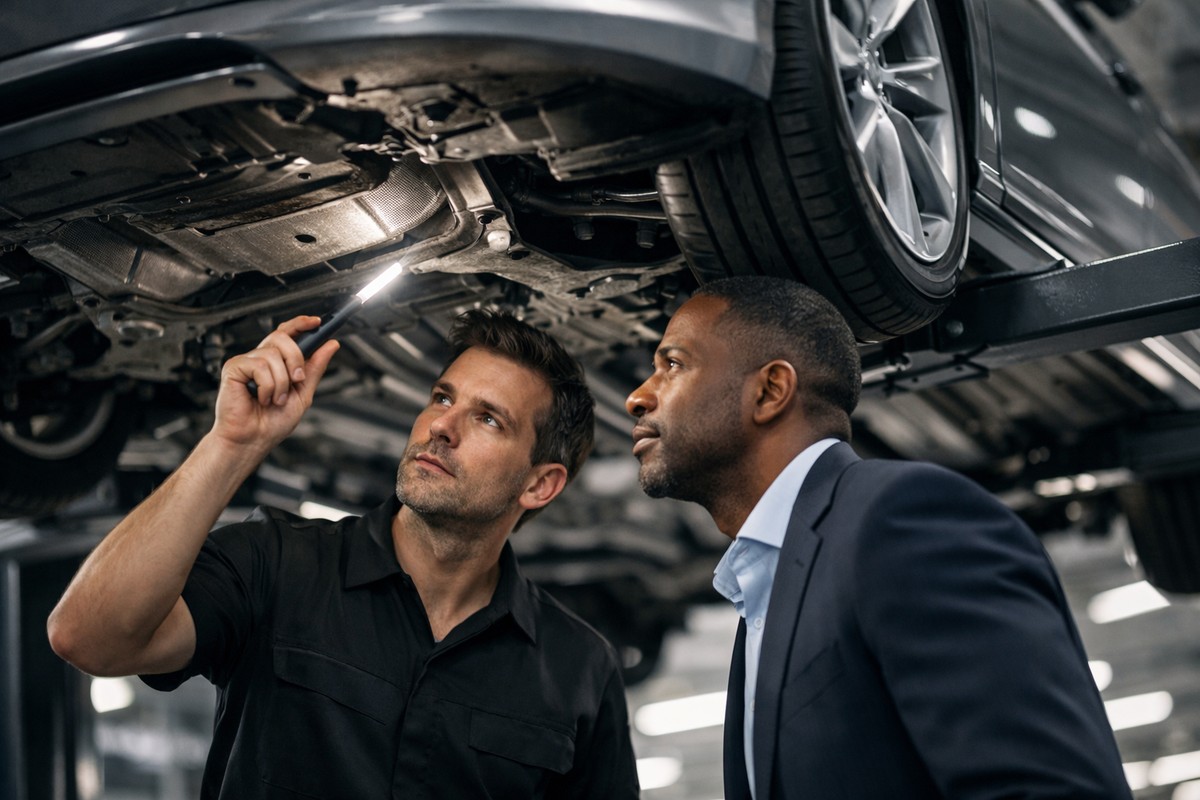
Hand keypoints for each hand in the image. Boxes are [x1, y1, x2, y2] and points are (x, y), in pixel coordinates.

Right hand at [212, 316, 339, 449]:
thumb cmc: (272, 422)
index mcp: (277, 362)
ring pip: (273, 355)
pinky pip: (259, 366)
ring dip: (281, 382)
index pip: (288, 333)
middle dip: (295, 358)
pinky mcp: (234, 368)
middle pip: (282, 337)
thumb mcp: (303, 393)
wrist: (253, 440)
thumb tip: (330, 345)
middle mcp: (261, 359)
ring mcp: (246, 362)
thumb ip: (315, 368)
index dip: (301, 323)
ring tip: (275, 399)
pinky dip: (267, 386)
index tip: (317, 322)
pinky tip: (261, 398)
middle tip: (296, 380)